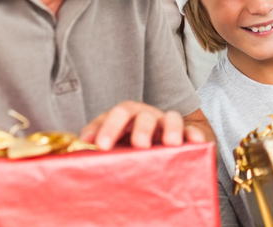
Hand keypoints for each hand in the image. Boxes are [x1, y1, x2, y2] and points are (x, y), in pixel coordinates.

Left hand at [79, 101, 206, 149]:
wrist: (161, 155)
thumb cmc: (129, 154)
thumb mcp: (113, 151)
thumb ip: (98, 152)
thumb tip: (75, 158)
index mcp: (125, 120)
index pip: (115, 115)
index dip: (107, 126)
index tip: (100, 145)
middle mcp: (146, 118)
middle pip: (141, 114)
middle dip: (140, 127)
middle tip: (139, 144)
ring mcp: (168, 126)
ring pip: (171, 118)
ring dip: (171, 129)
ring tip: (170, 144)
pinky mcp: (188, 136)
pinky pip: (194, 131)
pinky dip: (195, 135)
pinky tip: (197, 143)